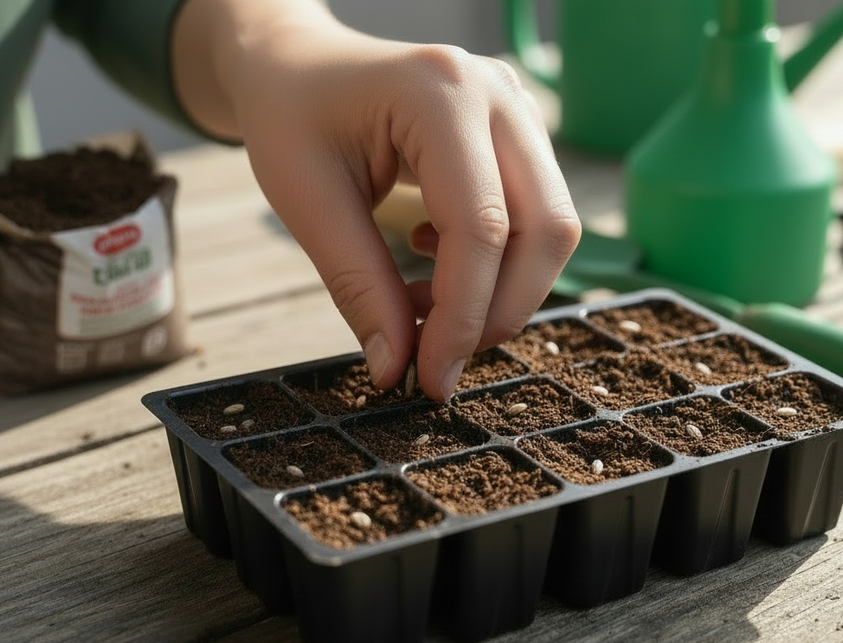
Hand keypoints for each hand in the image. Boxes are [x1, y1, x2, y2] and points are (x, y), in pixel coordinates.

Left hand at [173, 0, 579, 400]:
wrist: (297, 64)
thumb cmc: (290, 117)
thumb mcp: (306, 200)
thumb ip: (357, 285)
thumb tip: (395, 370)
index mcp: (439, 94)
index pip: (481, 227)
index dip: (462, 317)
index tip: (432, 379)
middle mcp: (497, 94)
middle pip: (545, 229)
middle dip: (499, 312)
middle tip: (440, 359)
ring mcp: (517, 108)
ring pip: (552, 228)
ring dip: (500, 292)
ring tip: (421, 304)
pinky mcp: (519, 133)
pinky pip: (536, 216)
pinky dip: (497, 264)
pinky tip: (433, 258)